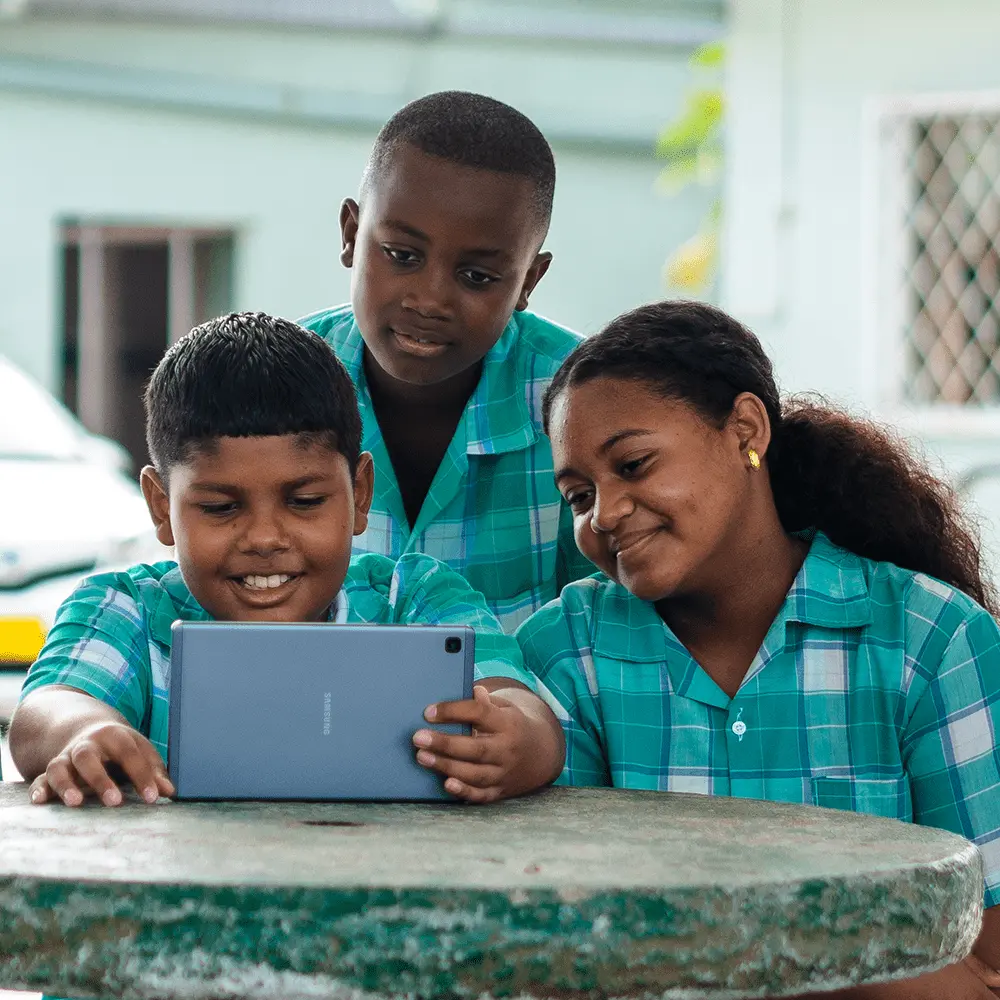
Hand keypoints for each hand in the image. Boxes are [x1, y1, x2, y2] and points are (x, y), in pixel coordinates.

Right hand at [29, 721, 174, 806]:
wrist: (88, 730)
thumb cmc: (121, 747)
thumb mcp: (140, 751)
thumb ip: (154, 770)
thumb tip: (170, 792)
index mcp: (115, 736)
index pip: (130, 753)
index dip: (142, 775)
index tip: (152, 797)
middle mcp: (87, 745)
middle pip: (89, 758)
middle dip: (100, 780)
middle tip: (115, 802)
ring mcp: (67, 757)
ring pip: (60, 767)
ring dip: (66, 785)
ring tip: (75, 803)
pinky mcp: (52, 770)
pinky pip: (40, 778)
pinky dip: (39, 789)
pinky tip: (39, 801)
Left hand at [413, 684, 558, 802]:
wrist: (542, 754)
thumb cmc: (512, 725)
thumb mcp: (505, 708)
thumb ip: (485, 702)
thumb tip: (470, 689)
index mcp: (508, 723)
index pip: (480, 713)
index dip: (454, 711)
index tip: (428, 712)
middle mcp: (507, 749)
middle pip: (476, 748)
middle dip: (445, 743)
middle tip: (418, 738)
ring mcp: (504, 772)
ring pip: (475, 773)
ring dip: (447, 766)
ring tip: (422, 757)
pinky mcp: (500, 791)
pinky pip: (482, 795)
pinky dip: (465, 792)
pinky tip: (447, 785)